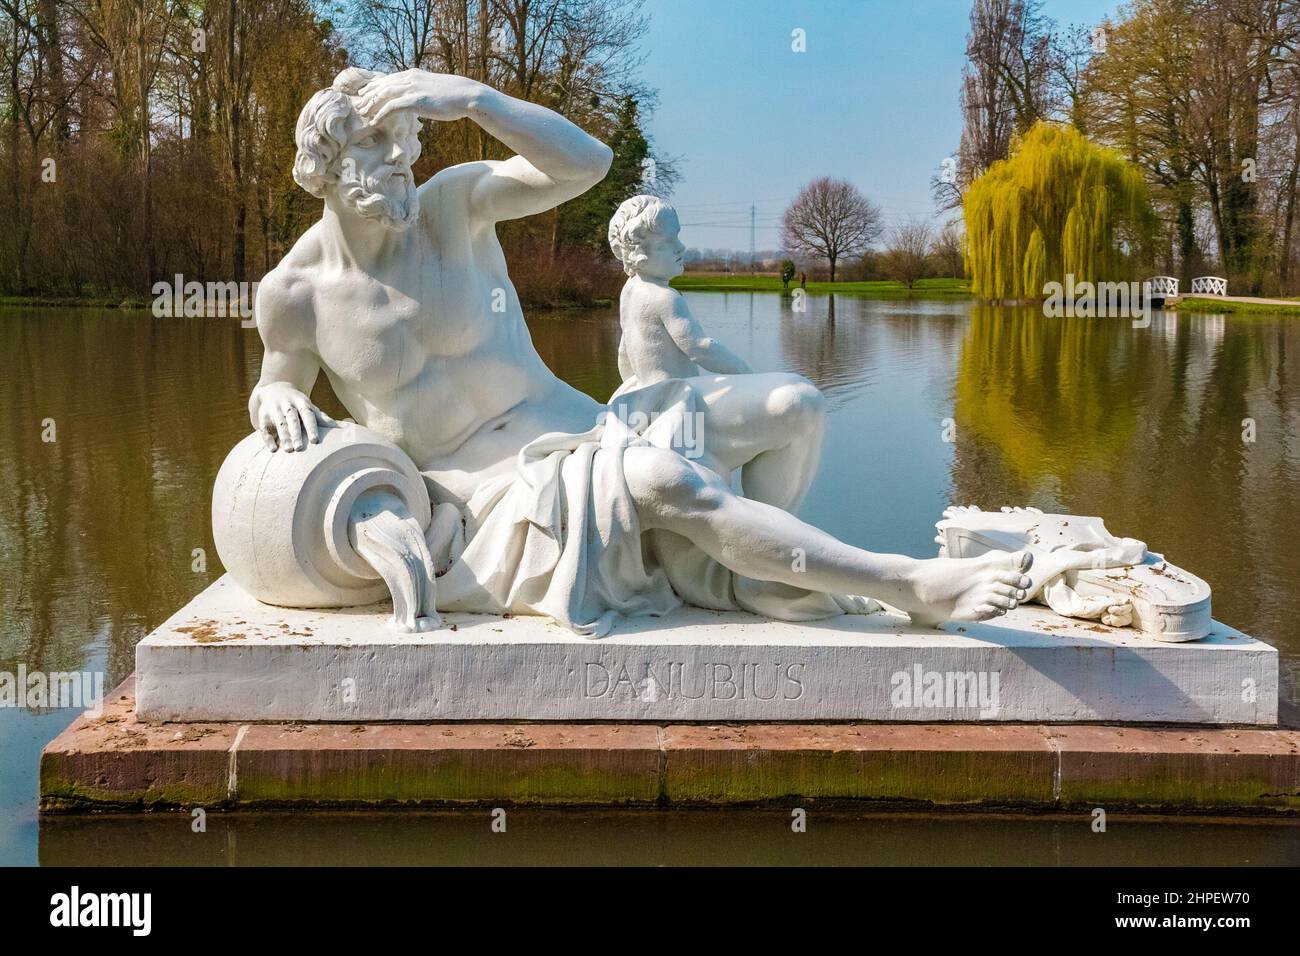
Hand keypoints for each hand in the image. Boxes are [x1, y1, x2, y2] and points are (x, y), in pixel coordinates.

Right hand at [254, 382, 335, 451]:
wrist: (274, 389)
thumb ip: (322, 418)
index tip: (315, 440)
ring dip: (283, 437)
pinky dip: (267, 439)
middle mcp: (287, 405)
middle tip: (300, 448)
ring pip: (279, 423)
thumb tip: (343, 427)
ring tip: (289, 450)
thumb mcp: (309, 407)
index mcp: (301, 402)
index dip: (311, 427)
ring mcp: (274, 409)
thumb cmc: (298, 404)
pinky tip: (273, 449)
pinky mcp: (263, 416)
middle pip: (292, 419)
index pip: (307, 414)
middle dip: (296, 433)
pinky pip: (264, 427)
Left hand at [356, 70, 484, 124]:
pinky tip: (374, 120)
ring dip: (371, 104)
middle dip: (369, 93)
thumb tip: (418, 100)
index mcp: (413, 74)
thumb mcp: (434, 89)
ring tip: (363, 112)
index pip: (389, 78)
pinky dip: (381, 113)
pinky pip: (392, 107)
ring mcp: (412, 88)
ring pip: (384, 94)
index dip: (375, 85)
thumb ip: (422, 90)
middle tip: (359, 102)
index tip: (366, 92)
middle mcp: (410, 78)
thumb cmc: (454, 95)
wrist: (467, 95)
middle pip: (382, 85)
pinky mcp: (415, 100)